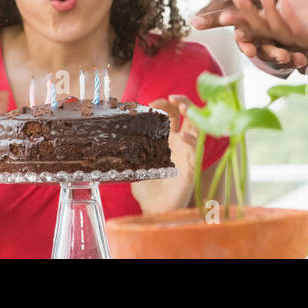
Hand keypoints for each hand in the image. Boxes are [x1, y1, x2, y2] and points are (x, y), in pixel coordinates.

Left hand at [133, 94, 197, 212]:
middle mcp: (180, 142)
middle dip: (183, 102)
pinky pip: (197, 149)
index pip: (171, 112)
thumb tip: (108, 135)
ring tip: (184, 107)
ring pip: (198, 127)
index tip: (152, 105)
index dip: (164, 104)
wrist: (153, 209)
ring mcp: (187, 152)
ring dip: (193, 114)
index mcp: (167, 137)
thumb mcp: (134, 161)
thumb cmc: (146, 186)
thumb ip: (128, 148)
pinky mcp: (192, 166)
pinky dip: (192, 139)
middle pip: (188, 114)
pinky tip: (182, 137)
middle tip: (173, 99)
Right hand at [191, 0, 307, 72]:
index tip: (207, 16)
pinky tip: (282, 2)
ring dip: (263, 12)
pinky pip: (295, 30)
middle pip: (255, 27)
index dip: (228, 18)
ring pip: (273, 29)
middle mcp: (279, 33)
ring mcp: (294, 38)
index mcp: (270, 19)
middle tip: (228, 7)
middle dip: (242, 17)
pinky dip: (286, 16)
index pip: (243, 20)